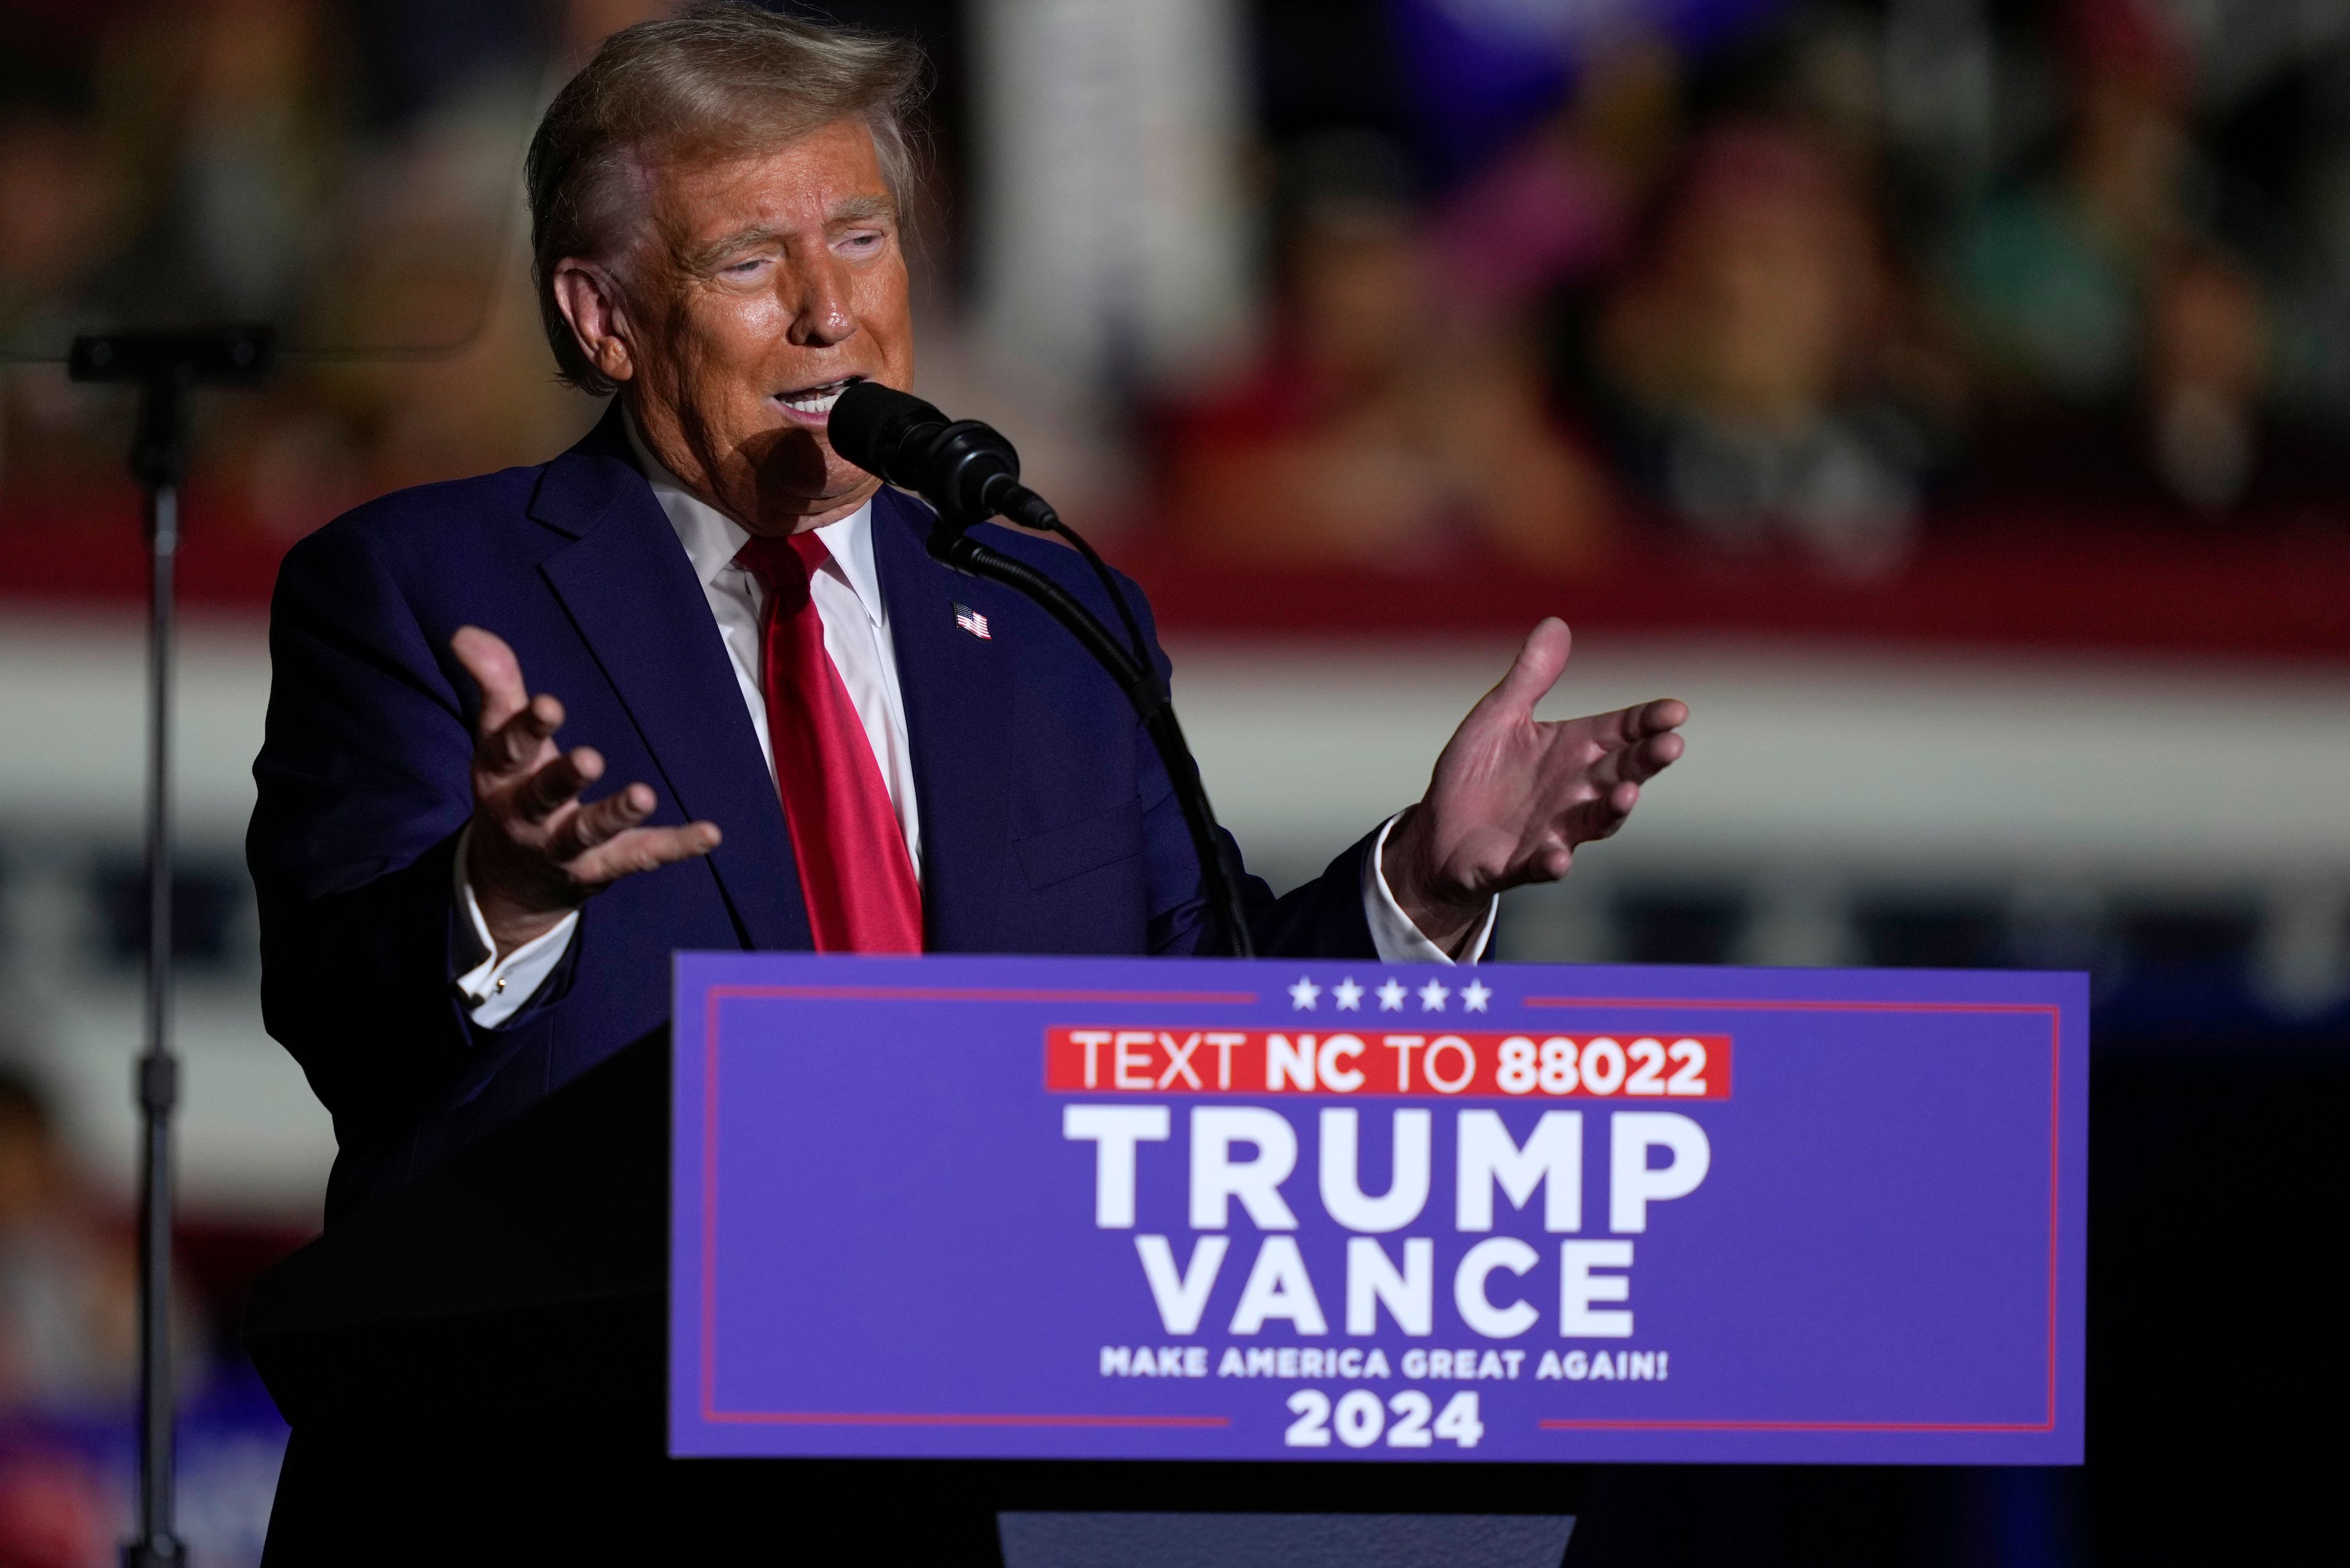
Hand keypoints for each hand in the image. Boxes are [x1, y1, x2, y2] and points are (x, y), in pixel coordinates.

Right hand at [453, 627, 720, 957]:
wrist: (510, 879)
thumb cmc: (513, 785)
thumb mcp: (498, 736)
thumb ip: (495, 683)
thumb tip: (466, 633)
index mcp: (499, 776)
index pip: (507, 750)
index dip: (527, 728)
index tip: (549, 704)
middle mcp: (526, 815)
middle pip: (543, 796)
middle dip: (564, 778)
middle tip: (590, 759)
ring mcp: (563, 847)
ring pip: (588, 832)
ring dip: (615, 814)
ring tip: (644, 795)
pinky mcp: (602, 867)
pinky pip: (640, 856)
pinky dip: (675, 846)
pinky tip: (709, 833)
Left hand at [1384, 618, 1685, 949]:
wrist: (1438, 832)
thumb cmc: (1477, 773)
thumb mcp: (1499, 717)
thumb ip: (1530, 678)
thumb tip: (1555, 623)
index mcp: (1571, 751)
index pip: (1620, 732)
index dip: (1647, 722)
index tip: (1676, 710)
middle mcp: (1573, 792)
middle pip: (1620, 773)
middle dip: (1646, 762)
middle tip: (1671, 745)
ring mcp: (1551, 830)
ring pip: (1592, 822)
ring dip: (1611, 810)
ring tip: (1627, 794)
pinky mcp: (1518, 865)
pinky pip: (1539, 866)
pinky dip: (1551, 863)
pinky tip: (1558, 858)